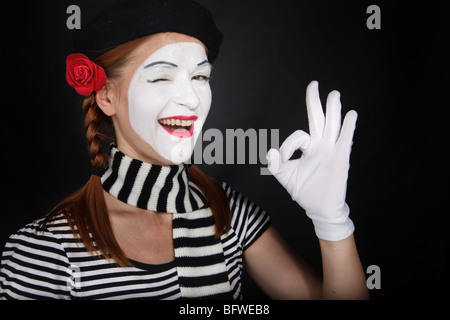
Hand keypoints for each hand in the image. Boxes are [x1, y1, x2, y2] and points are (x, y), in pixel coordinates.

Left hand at [267, 81, 357, 240]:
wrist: (318, 208)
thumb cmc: (303, 190)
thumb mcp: (285, 176)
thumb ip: (276, 163)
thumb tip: (269, 151)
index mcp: (308, 147)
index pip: (298, 136)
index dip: (287, 144)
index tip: (280, 157)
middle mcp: (320, 145)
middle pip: (318, 118)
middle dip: (315, 101)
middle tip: (313, 84)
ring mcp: (331, 150)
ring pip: (332, 125)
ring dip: (333, 109)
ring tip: (334, 94)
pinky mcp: (340, 159)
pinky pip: (344, 140)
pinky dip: (348, 128)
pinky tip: (351, 115)